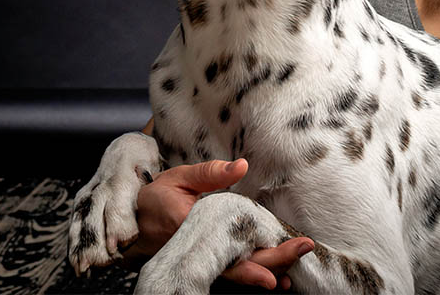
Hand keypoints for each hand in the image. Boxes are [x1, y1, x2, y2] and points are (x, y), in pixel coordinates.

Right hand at [123, 158, 313, 289]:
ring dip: (268, 269)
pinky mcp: (207, 258)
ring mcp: (204, 257)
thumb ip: (211, 173)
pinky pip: (233, 269)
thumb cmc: (157, 197)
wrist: (136, 220)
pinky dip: (254, 271)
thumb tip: (241, 166)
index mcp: (194, 230)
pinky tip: (275, 273)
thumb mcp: (181, 178)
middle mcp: (201, 250)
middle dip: (276, 262)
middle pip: (243, 265)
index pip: (233, 251)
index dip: (260, 261)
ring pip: (240, 271)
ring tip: (294, 266)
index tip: (284, 262)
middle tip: (304, 249)